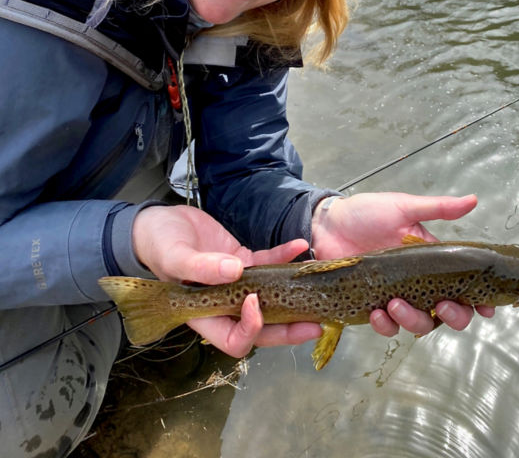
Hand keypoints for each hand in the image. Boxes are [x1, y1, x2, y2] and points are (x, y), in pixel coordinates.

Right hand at [132, 205, 321, 357]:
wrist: (159, 222)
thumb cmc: (159, 245)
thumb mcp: (174, 256)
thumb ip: (200, 267)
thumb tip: (234, 271)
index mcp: (204, 314)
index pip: (232, 338)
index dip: (250, 329)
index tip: (256, 301)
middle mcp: (224, 305)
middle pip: (260, 327)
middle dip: (287, 329)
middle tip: (313, 326)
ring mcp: (236, 284)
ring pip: (270, 297)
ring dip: (293, 295)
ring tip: (317, 290)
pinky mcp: (243, 261)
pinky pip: (268, 263)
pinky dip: (284, 257)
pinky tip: (299, 245)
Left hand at [311, 192, 494, 336]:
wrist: (328, 224)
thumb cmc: (366, 213)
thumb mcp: (404, 207)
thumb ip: (438, 208)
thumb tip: (473, 200)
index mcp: (431, 260)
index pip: (462, 284)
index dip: (478, 299)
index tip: (486, 308)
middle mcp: (418, 282)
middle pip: (447, 312)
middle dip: (453, 315)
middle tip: (443, 306)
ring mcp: (396, 296)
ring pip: (419, 322)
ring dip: (413, 320)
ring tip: (395, 304)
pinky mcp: (372, 305)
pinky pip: (386, 326)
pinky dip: (385, 324)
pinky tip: (377, 312)